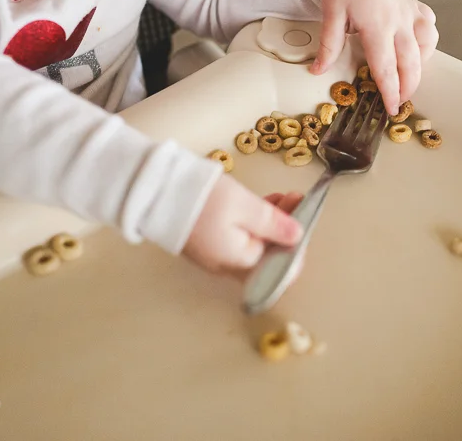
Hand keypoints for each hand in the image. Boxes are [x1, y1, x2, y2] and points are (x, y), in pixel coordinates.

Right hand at [183, 174, 303, 276]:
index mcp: (241, 263)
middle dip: (288, 228)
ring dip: (273, 222)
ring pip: (257, 243)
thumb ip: (274, 223)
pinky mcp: (208, 241)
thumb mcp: (245, 206)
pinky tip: (262, 202)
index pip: (281, 271)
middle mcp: (229, 266)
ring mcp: (217, 254)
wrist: (156, 190)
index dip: (298, 247)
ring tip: (282, 195)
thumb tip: (298, 236)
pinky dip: (254, 221)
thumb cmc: (202, 198)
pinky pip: (240, 237)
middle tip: (296, 198)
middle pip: (270, 255)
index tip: (304, 219)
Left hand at [313, 0, 438, 115]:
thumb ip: (329, 44)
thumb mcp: (331, 12)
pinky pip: (428, 28)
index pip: (386, 67)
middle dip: (408, 87)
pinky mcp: (414, 7)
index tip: (392, 108)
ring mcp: (409, 13)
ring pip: (425, 46)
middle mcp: (398, 20)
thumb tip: (318, 70)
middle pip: (410, 62)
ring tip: (407, 78)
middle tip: (399, 102)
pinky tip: (417, 50)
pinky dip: (426, 43)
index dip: (390, 91)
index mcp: (377, 25)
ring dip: (419, 66)